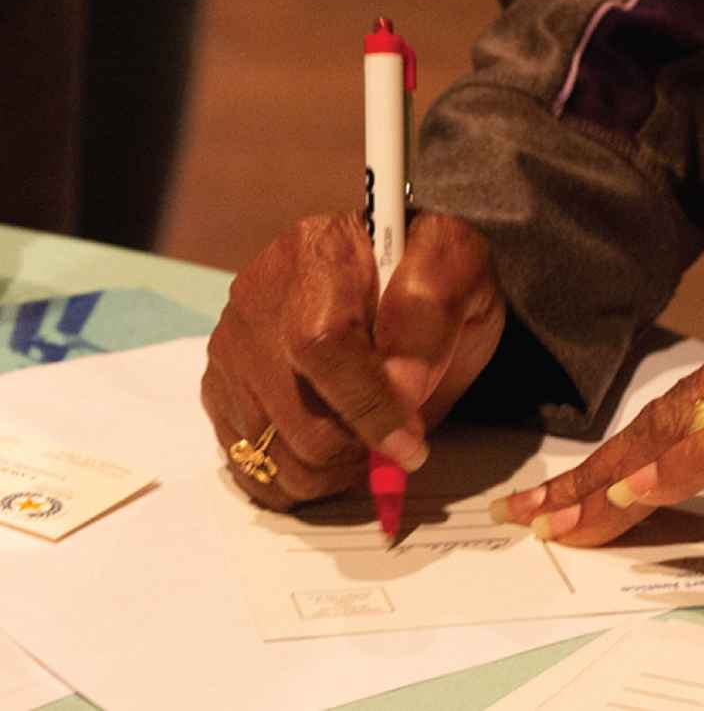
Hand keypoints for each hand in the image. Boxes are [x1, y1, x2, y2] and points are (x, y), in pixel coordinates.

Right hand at [202, 210, 504, 509]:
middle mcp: (258, 296)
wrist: (400, 267)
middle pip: (293, 416)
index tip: (410, 446)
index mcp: (320, 253)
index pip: (322, 345)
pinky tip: (331, 454)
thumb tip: (400, 392)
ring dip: (329, 471)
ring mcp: (231, 343)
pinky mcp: (220, 381)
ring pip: (268, 450)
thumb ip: (430, 321)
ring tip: (366, 443)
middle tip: (397, 441)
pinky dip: (294, 476)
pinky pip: (247, 458)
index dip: (367, 409)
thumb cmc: (433, 273)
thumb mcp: (458, 274)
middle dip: (356, 449)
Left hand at [490, 298, 703, 566]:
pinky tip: (630, 499)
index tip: (572, 492)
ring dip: (612, 483)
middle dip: (594, 472)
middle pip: (667, 411)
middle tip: (534, 513)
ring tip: (559, 525)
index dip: (621, 452)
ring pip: (682, 424)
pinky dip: (677, 470)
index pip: (686, 400)